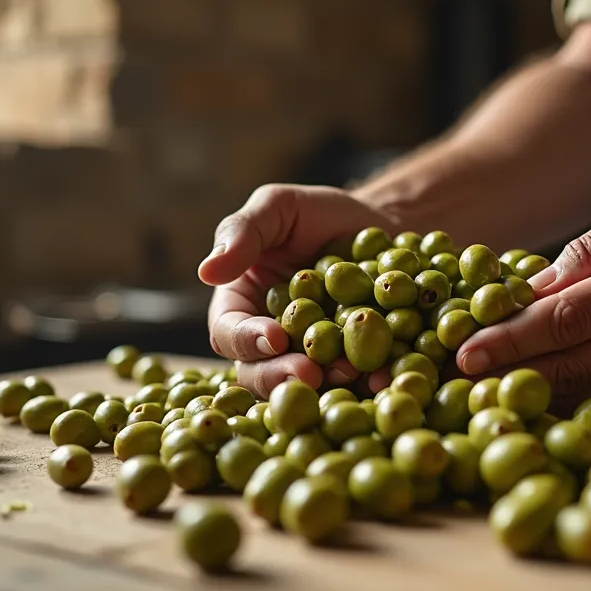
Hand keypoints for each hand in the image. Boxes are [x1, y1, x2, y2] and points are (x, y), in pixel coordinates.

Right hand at [198, 184, 395, 397]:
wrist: (378, 223)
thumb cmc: (317, 213)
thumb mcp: (278, 206)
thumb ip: (242, 232)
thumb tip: (206, 271)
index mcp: (241, 305)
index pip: (229, 332)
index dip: (246, 339)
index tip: (272, 337)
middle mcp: (270, 340)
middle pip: (262, 372)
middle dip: (283, 375)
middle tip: (309, 374)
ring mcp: (312, 357)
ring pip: (308, 384)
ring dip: (326, 384)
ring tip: (350, 372)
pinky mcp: (353, 364)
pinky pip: (356, 381)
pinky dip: (368, 382)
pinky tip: (384, 375)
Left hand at [454, 182, 590, 411]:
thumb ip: (587, 249)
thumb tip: (529, 290)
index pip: (567, 319)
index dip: (511, 339)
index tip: (463, 352)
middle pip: (570, 367)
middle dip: (507, 376)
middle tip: (451, 381)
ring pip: (587, 393)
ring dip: (531, 395)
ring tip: (478, 391)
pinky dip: (568, 398)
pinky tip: (529, 391)